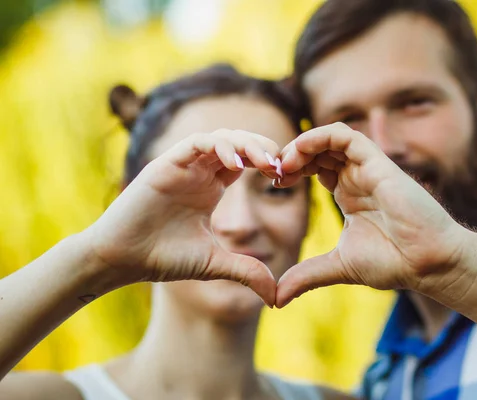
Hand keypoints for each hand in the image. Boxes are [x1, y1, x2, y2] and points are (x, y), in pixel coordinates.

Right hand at [83, 130, 280, 305]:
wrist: (122, 259)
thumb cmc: (163, 258)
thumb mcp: (215, 264)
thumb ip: (247, 272)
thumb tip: (277, 297)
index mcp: (212, 187)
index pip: (246, 160)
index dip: (267, 163)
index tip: (284, 179)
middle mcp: (199, 172)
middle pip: (238, 143)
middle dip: (263, 148)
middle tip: (280, 167)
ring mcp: (183, 166)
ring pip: (220, 137)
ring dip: (246, 144)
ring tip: (264, 163)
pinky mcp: (166, 164)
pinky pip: (195, 143)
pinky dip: (217, 146)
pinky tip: (235, 163)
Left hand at [275, 123, 469, 307]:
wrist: (428, 264)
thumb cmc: (393, 262)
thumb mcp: (337, 267)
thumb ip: (306, 276)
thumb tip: (276, 299)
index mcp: (348, 193)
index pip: (315, 167)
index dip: (292, 169)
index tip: (274, 183)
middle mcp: (357, 177)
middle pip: (319, 150)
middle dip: (292, 155)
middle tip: (274, 171)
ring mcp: (368, 169)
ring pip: (330, 138)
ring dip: (302, 144)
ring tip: (285, 163)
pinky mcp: (378, 164)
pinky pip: (346, 137)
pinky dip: (320, 136)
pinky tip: (301, 151)